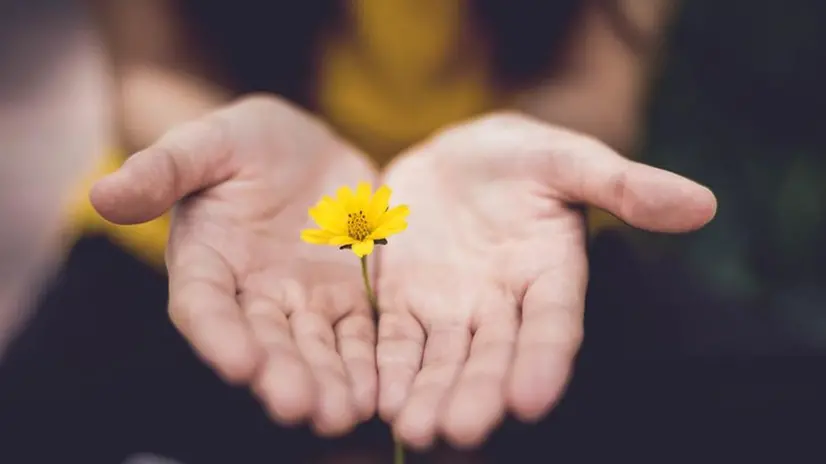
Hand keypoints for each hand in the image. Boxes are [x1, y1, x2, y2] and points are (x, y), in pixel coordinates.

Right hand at [90, 96, 378, 435]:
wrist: (302, 147)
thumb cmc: (241, 142)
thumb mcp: (206, 143)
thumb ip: (163, 169)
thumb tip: (103, 193)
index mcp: (207, 262)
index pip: (204, 306)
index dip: (219, 335)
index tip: (239, 364)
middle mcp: (251, 294)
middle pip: (264, 342)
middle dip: (282, 375)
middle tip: (300, 407)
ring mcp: (303, 300)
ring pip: (315, 349)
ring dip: (329, 383)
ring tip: (344, 413)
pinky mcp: (348, 297)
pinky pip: (359, 335)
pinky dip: (368, 363)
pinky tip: (380, 391)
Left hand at [376, 113, 716, 448]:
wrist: (453, 156)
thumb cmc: (520, 156)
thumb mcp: (566, 158)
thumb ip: (623, 184)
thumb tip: (703, 204)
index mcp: (550, 274)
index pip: (553, 325)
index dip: (545, 361)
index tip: (532, 400)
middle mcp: (503, 305)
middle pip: (493, 356)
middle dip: (478, 394)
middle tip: (461, 431)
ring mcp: (451, 309)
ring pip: (442, 360)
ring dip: (429, 394)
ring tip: (415, 429)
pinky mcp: (404, 303)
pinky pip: (395, 340)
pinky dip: (387, 368)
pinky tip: (377, 398)